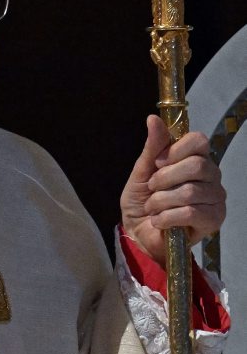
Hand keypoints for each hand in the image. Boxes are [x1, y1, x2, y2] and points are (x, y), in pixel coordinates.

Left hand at [120, 115, 225, 264]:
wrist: (139, 235)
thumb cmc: (142, 202)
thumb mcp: (141, 172)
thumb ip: (152, 148)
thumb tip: (153, 118)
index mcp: (195, 159)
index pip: (199, 141)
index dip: (175, 150)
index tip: (157, 163)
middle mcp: (211, 176)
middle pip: (197, 165)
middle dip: (165, 178)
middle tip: (152, 189)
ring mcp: (215, 198)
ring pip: (191, 191)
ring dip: (161, 201)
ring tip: (153, 208)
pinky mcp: (214, 220)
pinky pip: (191, 213)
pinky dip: (167, 217)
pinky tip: (159, 221)